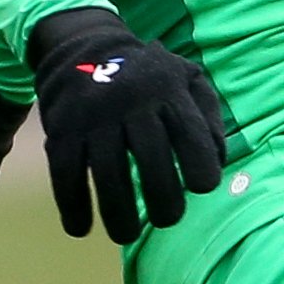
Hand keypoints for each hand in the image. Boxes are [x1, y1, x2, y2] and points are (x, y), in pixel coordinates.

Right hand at [23, 7, 226, 243]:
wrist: (83, 48)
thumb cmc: (149, 77)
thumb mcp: (187, 79)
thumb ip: (210, 117)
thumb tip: (220, 164)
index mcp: (168, 91)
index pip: (190, 135)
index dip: (200, 168)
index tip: (201, 189)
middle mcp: (131, 102)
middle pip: (151, 160)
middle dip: (163, 199)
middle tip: (167, 219)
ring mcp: (94, 117)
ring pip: (107, 173)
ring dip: (118, 213)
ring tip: (126, 235)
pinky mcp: (63, 129)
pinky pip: (66, 173)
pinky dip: (73, 206)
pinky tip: (81, 229)